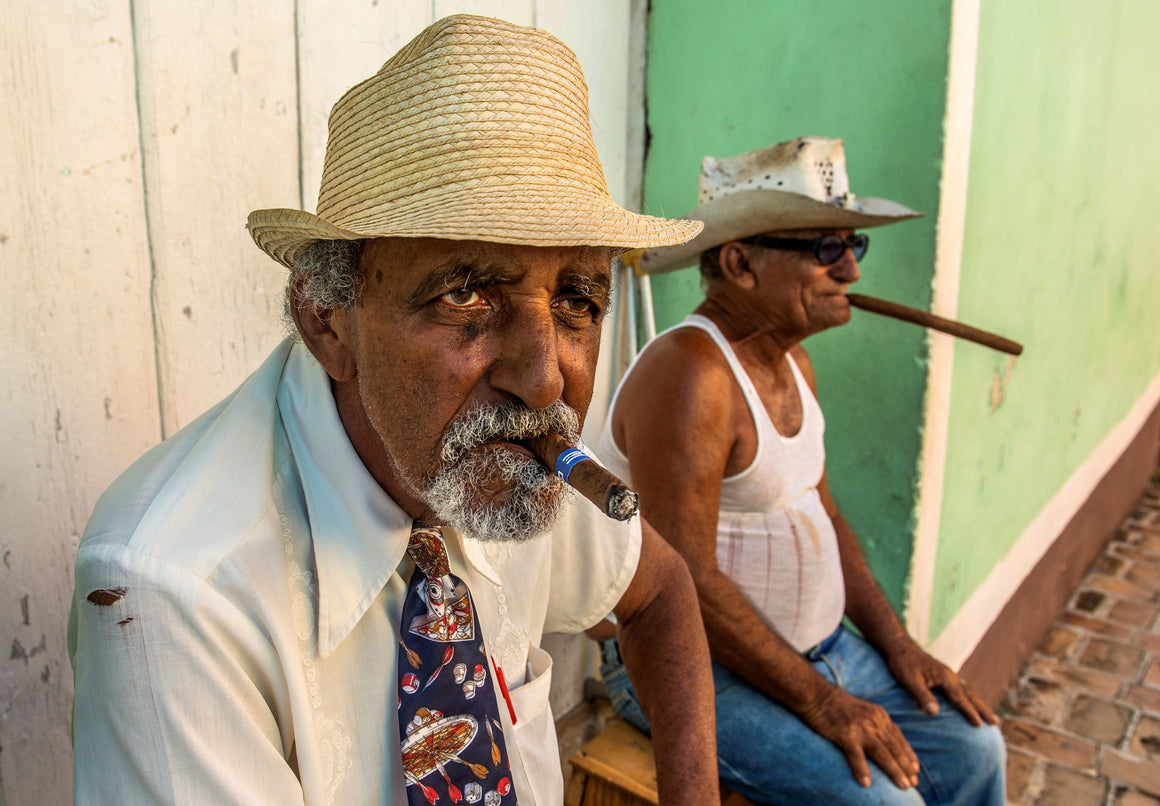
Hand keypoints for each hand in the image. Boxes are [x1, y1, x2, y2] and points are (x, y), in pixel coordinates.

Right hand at [799, 685, 919, 788]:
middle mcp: (874, 721)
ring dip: (894, 770)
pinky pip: (855, 755)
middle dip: (906, 766)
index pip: (898, 738)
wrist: (816, 694)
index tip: (915, 769)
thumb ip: (874, 723)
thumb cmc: (837, 704)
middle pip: (894, 747)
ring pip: (882, 753)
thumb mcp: (863, 710)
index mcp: (879, 715)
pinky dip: (862, 769)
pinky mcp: (844, 733)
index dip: (908, 754)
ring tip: (904, 786)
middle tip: (914, 783)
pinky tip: (866, 783)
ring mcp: (860, 728)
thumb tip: (884, 740)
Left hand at [885, 641, 998, 726]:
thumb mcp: (910, 681)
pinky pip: (960, 688)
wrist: (899, 646)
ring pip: (967, 691)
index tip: (980, 725)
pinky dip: (968, 697)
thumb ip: (922, 696)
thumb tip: (935, 713)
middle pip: (970, 695)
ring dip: (978, 704)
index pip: (960, 698)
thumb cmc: (903, 664)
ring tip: (990, 716)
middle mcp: (950, 676)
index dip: (969, 712)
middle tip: (995, 722)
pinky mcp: (943, 675)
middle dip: (982, 709)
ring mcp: (947, 675)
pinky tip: (970, 701)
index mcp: (945, 678)